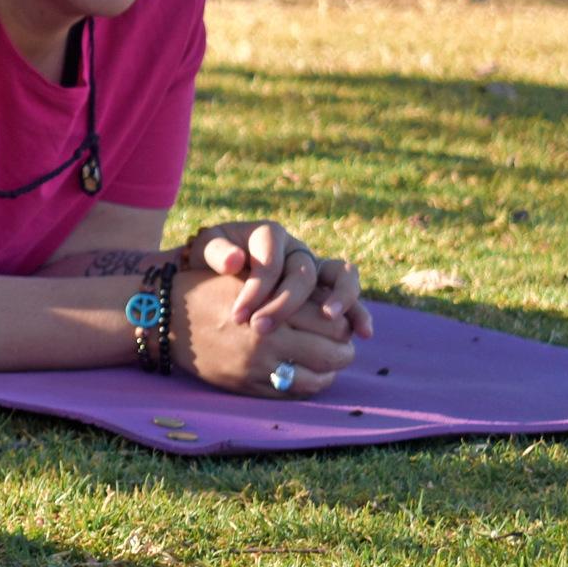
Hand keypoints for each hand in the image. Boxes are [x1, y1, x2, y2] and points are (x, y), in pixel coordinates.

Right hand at [173, 263, 357, 396]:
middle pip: (333, 351)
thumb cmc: (209, 289)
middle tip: (342, 343)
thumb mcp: (248, 278)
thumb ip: (287, 288)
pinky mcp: (247, 384)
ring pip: (318, 377)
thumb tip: (332, 304)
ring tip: (327, 361)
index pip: (332, 320)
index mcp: (272, 305)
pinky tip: (307, 374)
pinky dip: (308, 385)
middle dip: (344, 348)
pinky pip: (292, 392)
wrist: (165, 316)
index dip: (343, 320)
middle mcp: (268, 338)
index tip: (339, 319)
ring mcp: (258, 365)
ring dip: (330, 370)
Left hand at [191, 221, 373, 339]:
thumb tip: (235, 260)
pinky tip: (363, 332)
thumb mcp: (204, 249)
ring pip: (340, 276)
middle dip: (283, 304)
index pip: (270, 262)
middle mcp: (297, 249)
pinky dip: (358, 312)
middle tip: (261, 328)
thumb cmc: (211, 259)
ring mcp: (316, 269)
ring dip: (339, 298)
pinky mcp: (326, 290)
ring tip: (329, 318)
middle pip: (302, 273)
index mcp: (269, 235)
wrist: (217, 269)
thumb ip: (216, 251)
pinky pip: (349, 297)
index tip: (238, 316)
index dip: (256, 290)